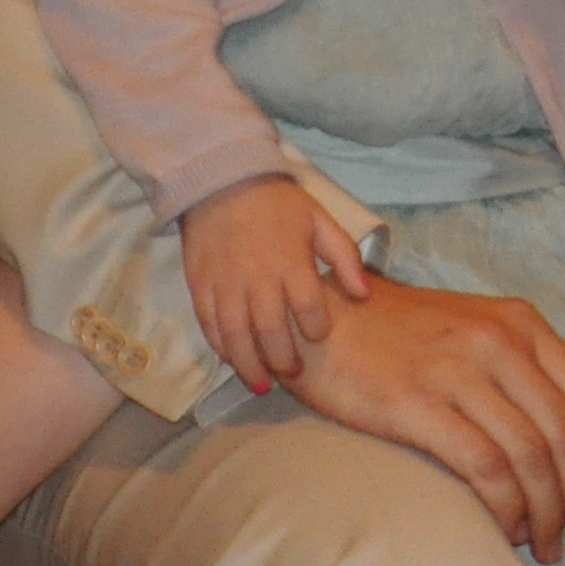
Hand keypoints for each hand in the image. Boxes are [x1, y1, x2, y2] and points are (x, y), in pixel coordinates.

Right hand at [177, 172, 373, 394]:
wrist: (221, 181)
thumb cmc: (277, 203)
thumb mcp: (320, 220)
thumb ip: (345, 257)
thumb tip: (364, 294)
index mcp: (290, 262)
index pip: (308, 307)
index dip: (316, 328)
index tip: (319, 336)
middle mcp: (257, 278)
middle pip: (271, 331)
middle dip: (283, 359)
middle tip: (293, 373)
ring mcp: (225, 285)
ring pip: (235, 337)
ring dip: (248, 365)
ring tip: (261, 384)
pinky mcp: (200, 286)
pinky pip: (209, 326)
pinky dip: (221, 347)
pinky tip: (233, 359)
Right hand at [286, 279, 564, 560]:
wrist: (321, 315)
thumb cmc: (402, 334)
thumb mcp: (477, 328)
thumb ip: (525, 371)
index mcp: (524, 325)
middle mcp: (500, 344)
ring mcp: (459, 372)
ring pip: (531, 456)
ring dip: (550, 513)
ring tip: (550, 548)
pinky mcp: (417, 403)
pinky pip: (483, 465)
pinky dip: (506, 506)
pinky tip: (509, 530)